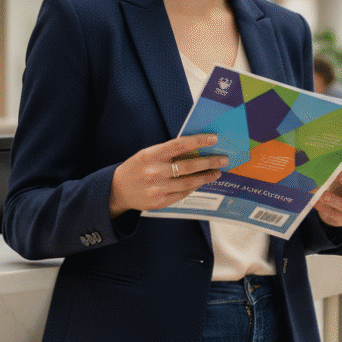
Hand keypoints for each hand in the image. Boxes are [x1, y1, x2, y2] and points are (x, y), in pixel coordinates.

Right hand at [109, 134, 226, 216]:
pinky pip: (182, 194)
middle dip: (209, 162)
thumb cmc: (137, 168)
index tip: (213, 139)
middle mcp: (154, 172)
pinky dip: (194, 187)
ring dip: (206, 177)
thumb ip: (168, 152)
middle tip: (224, 159)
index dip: (198, 141)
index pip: (179, 145)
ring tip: (217, 172)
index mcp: (151, 155)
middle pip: (188, 166)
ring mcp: (157, 189)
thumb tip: (196, 148)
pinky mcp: (159, 202)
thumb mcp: (148, 154)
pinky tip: (201, 182)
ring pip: (188, 183)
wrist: (117, 190)